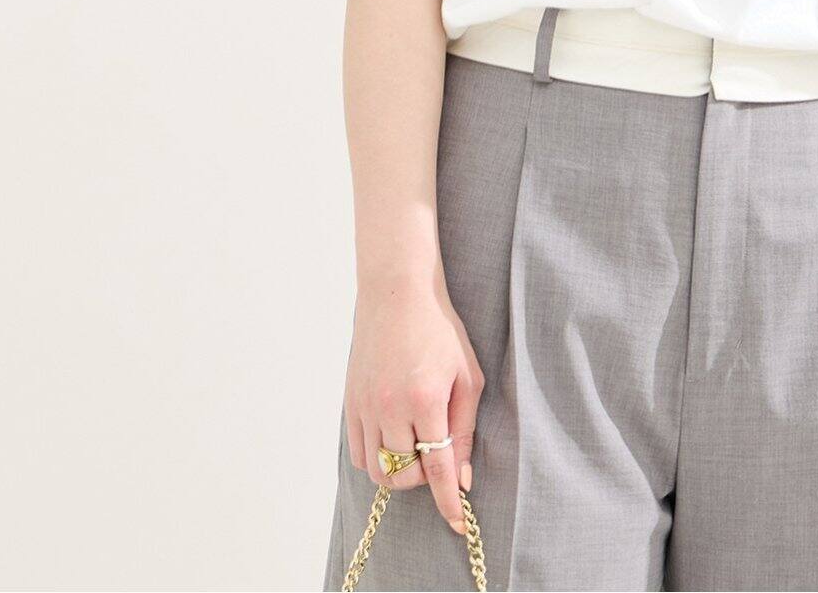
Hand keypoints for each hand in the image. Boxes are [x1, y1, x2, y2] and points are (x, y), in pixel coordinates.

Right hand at [345, 278, 484, 534]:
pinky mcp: (350, 404)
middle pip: (405, 475)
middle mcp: (390, 407)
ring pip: (379, 471)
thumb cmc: (440, 331)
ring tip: (416, 444)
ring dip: (401, 471)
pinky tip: (394, 440)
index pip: (437, 467)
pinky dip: (377, 460)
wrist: (397, 294)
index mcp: (425, 399)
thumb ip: (464, 430)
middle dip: (426, 477)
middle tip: (438, 452)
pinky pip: (359, 454)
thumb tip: (461, 479)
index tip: (459, 524)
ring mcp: (365, 407)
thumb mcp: (467, 376)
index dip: (448, 501)